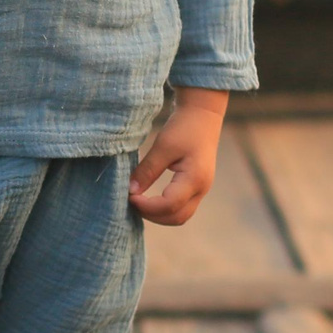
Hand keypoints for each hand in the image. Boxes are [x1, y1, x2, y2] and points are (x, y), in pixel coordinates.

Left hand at [130, 89, 227, 225]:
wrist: (203, 115)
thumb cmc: (184, 127)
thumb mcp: (162, 146)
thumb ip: (147, 170)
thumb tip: (131, 191)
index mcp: (195, 179)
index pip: (169, 205)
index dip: (147, 206)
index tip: (129, 196)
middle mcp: (201, 189)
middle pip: (177, 217)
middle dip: (152, 215)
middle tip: (132, 202)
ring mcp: (201, 189)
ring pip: (180, 216)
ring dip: (159, 215)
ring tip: (139, 202)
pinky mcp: (197, 187)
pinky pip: (182, 207)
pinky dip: (165, 209)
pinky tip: (150, 200)